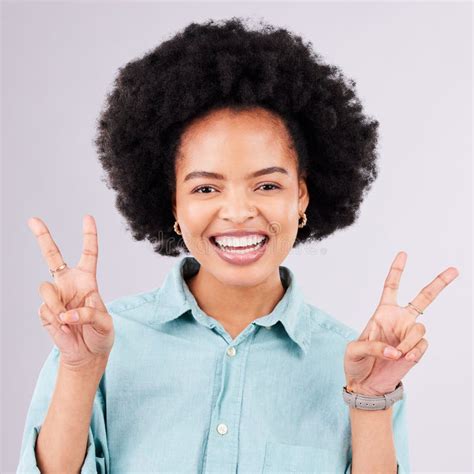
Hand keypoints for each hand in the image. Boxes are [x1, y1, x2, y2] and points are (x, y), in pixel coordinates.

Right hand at [28, 215, 113, 369]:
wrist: (87, 354)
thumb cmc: (100, 335)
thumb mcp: (105, 323)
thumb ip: (90, 314)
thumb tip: (67, 312)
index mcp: (87, 280)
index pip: (89, 253)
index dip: (89, 235)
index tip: (88, 217)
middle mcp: (69, 283)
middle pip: (52, 256)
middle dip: (42, 236)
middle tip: (32, 219)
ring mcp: (55, 296)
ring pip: (46, 287)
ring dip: (58, 304)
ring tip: (70, 320)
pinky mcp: (45, 311)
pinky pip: (45, 309)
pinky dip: (57, 320)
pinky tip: (65, 327)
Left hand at [344, 251, 458, 395]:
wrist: (365, 385)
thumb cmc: (355, 362)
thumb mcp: (353, 350)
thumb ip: (372, 346)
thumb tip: (394, 351)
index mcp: (382, 313)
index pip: (391, 287)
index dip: (397, 271)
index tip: (403, 254)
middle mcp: (399, 320)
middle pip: (423, 298)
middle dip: (438, 283)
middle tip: (454, 270)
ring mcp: (409, 335)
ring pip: (420, 329)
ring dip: (408, 342)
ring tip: (395, 355)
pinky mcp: (416, 351)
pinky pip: (422, 346)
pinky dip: (413, 353)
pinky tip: (403, 359)